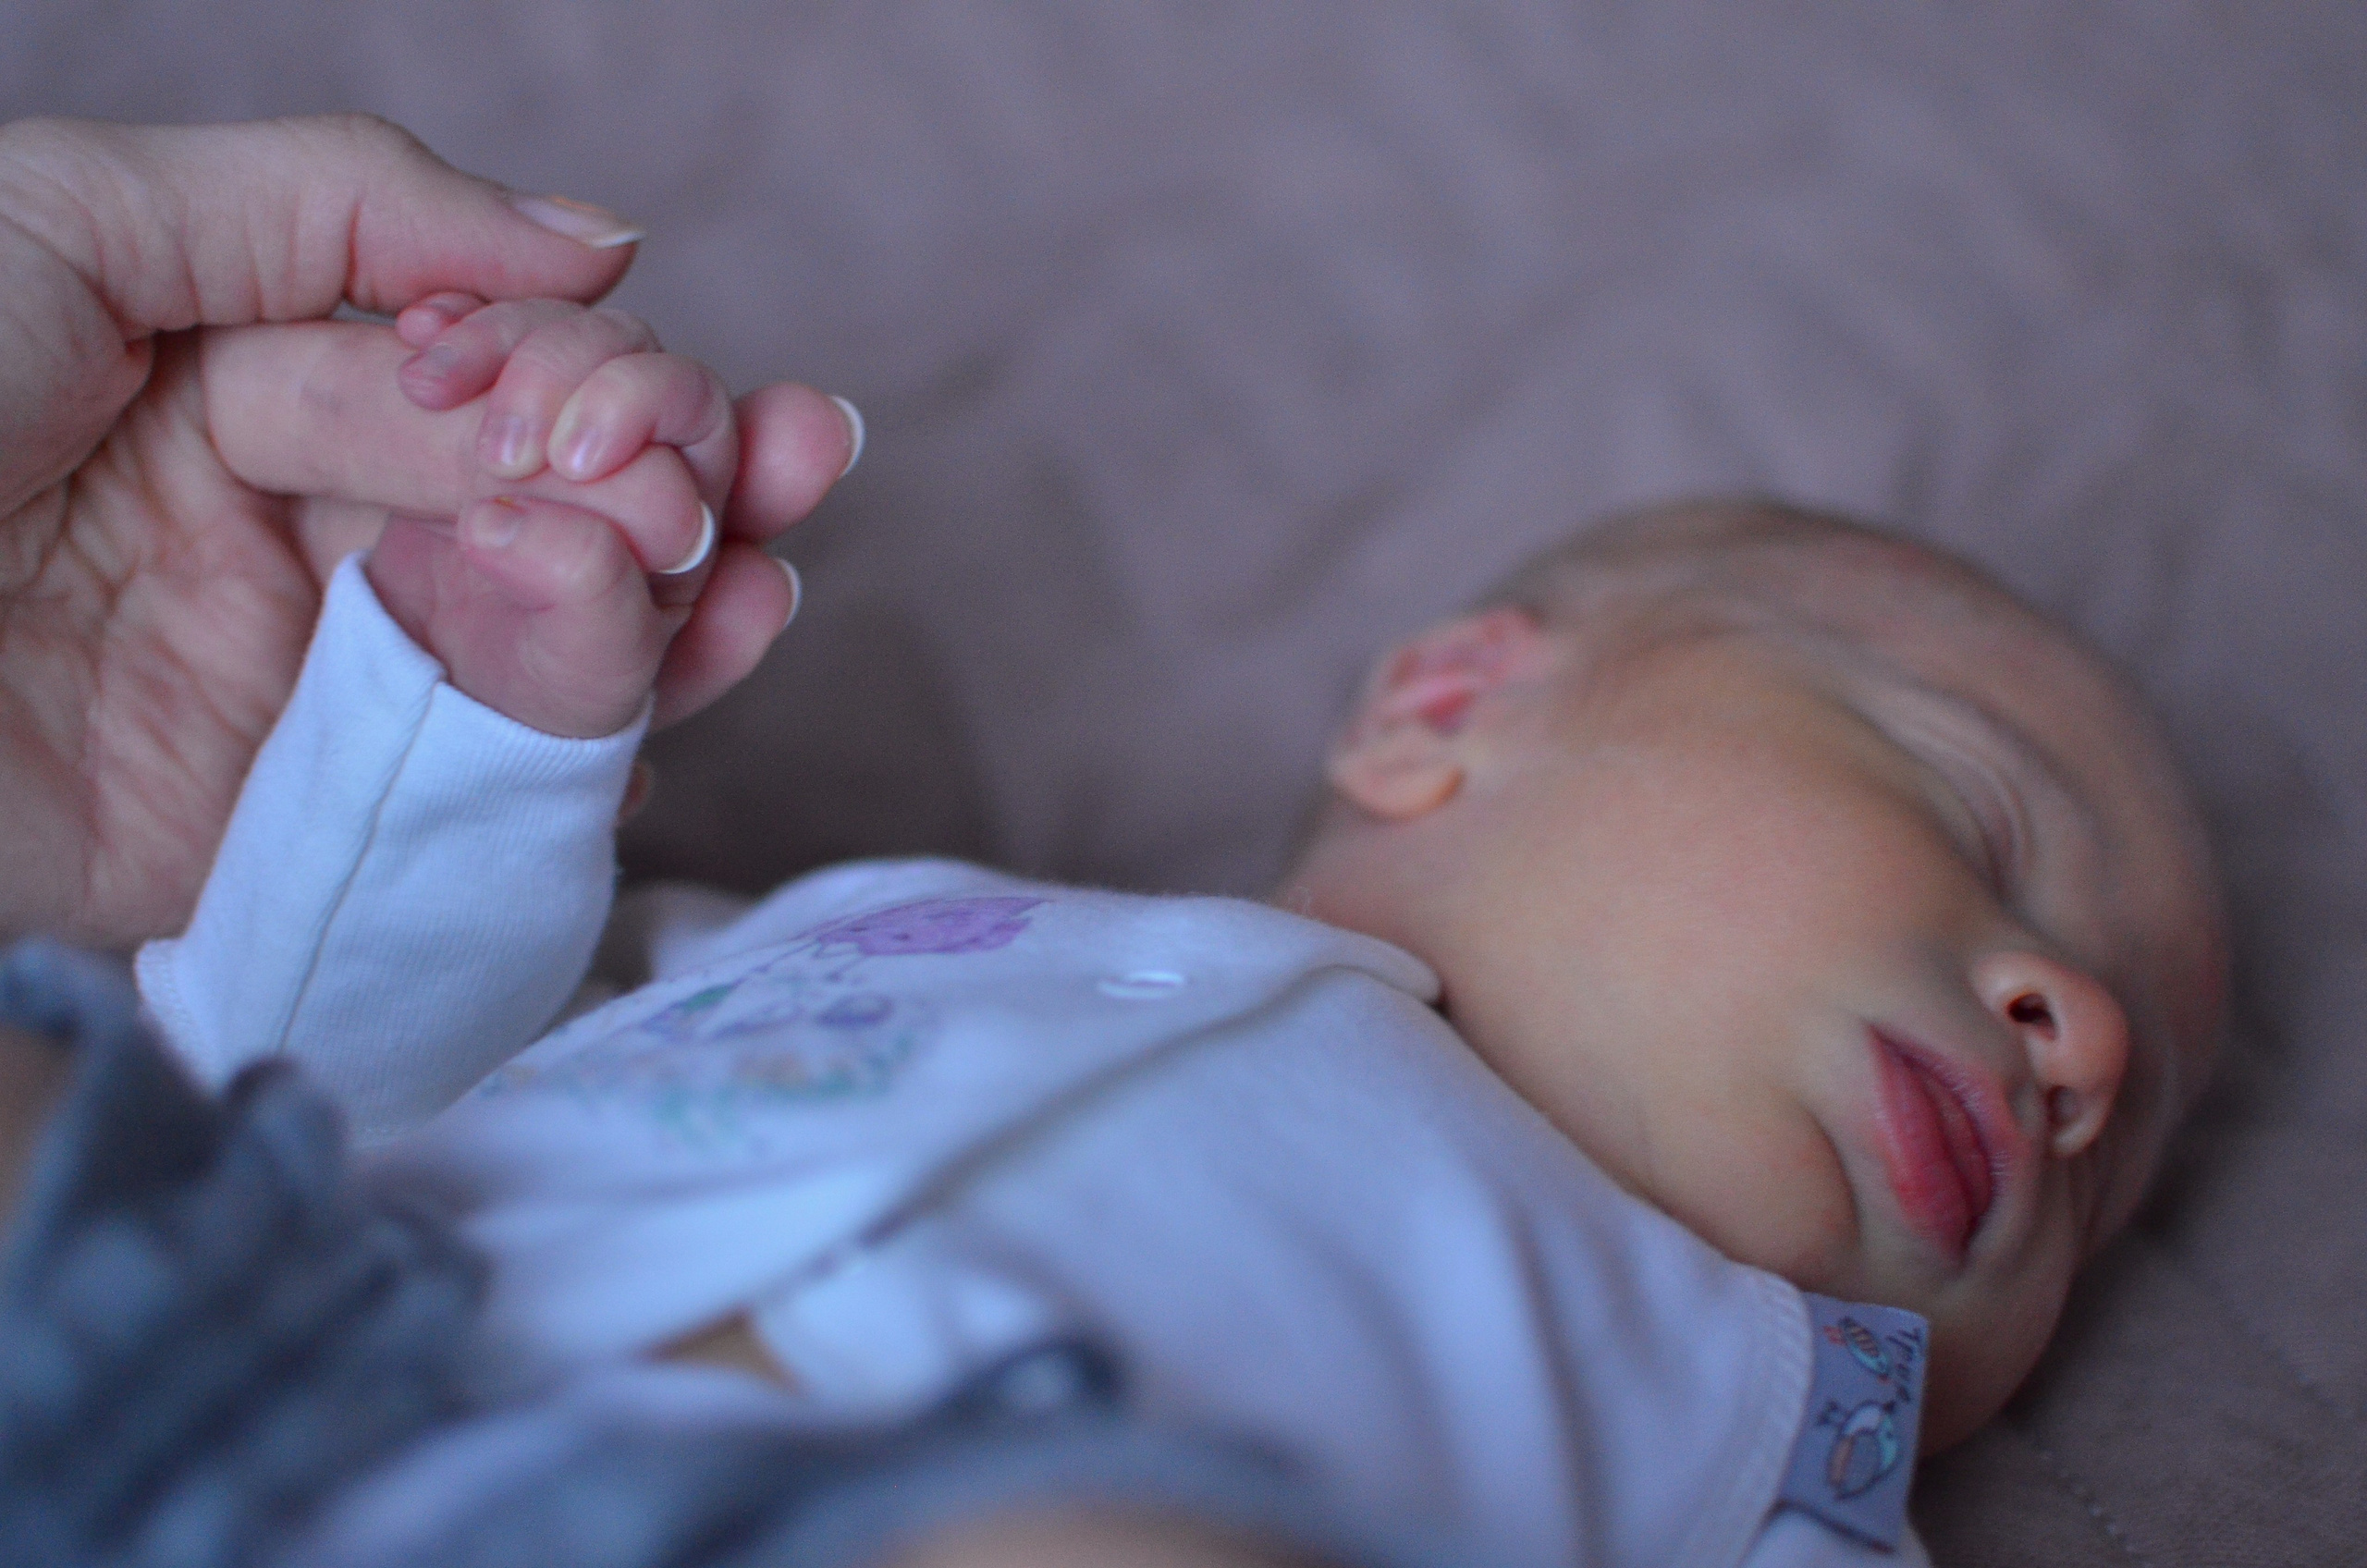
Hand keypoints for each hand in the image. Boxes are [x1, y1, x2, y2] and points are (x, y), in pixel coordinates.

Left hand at [0, 116, 840, 944]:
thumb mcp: (71, 225)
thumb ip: (339, 202)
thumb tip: (595, 234)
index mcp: (230, 384)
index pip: (466, 373)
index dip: (578, 375)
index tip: (643, 398)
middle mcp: (287, 534)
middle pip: (541, 501)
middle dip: (673, 473)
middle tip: (762, 468)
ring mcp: (302, 689)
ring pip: (545, 637)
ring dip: (677, 598)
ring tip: (753, 566)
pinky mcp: (297, 829)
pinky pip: (483, 786)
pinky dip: (604, 737)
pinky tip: (694, 663)